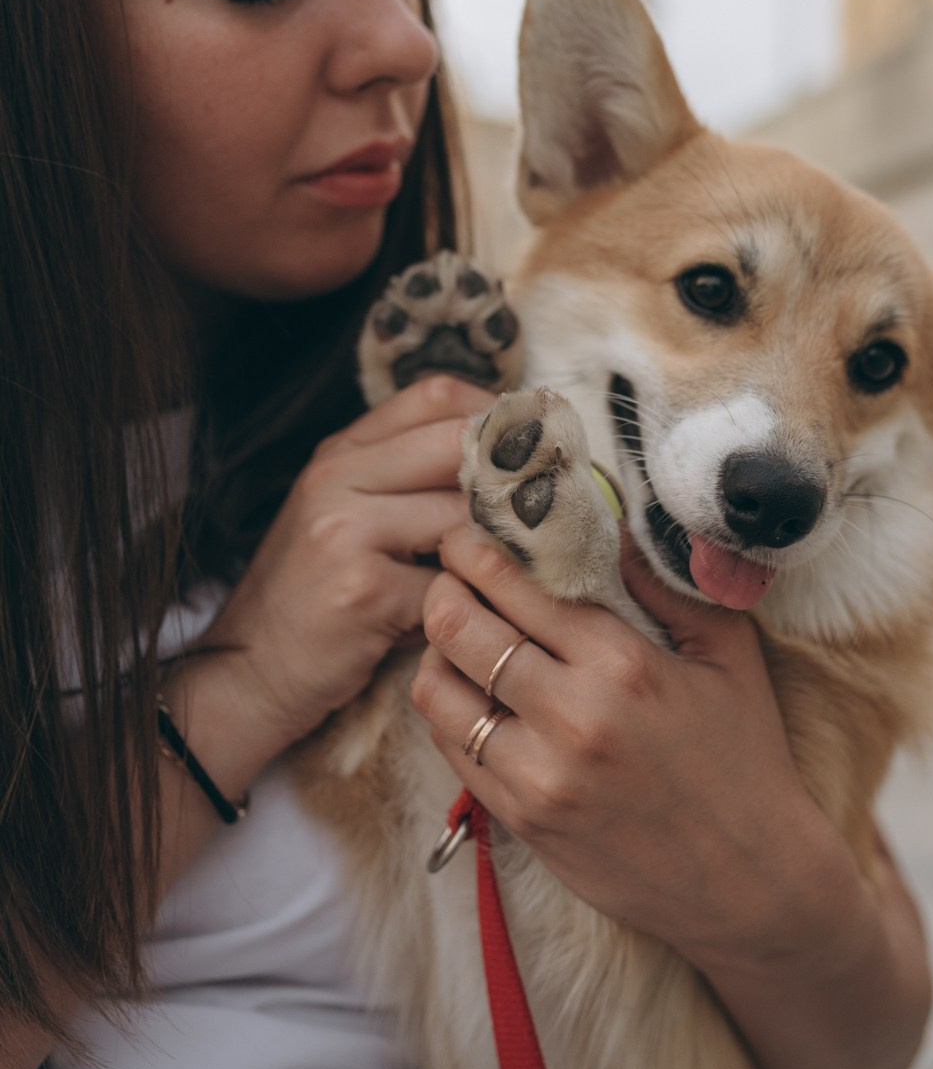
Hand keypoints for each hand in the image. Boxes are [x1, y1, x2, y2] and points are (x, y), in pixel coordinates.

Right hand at [198, 375, 495, 752]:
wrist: (247, 673)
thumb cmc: (314, 596)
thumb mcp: (345, 517)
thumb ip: (407, 482)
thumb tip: (510, 465)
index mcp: (339, 453)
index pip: (434, 395)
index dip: (494, 413)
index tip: (530, 446)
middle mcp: (337, 478)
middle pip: (457, 444)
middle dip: (513, 476)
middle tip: (550, 506)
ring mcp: (346, 532)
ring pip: (464, 518)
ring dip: (497, 549)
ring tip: (509, 573)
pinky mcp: (364, 592)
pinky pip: (451, 585)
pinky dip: (469, 604)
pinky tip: (466, 620)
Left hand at [414, 524, 855, 970]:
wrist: (750, 882)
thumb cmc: (743, 756)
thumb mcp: (728, 655)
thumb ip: (667, 584)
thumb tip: (610, 519)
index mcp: (625, 664)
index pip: (517, 584)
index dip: (477, 548)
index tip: (469, 532)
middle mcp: (573, 716)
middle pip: (459, 626)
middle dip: (445, 587)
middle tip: (452, 574)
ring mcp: (540, 774)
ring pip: (437, 688)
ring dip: (437, 650)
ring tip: (457, 633)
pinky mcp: (522, 819)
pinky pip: (450, 746)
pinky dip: (447, 708)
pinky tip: (470, 691)